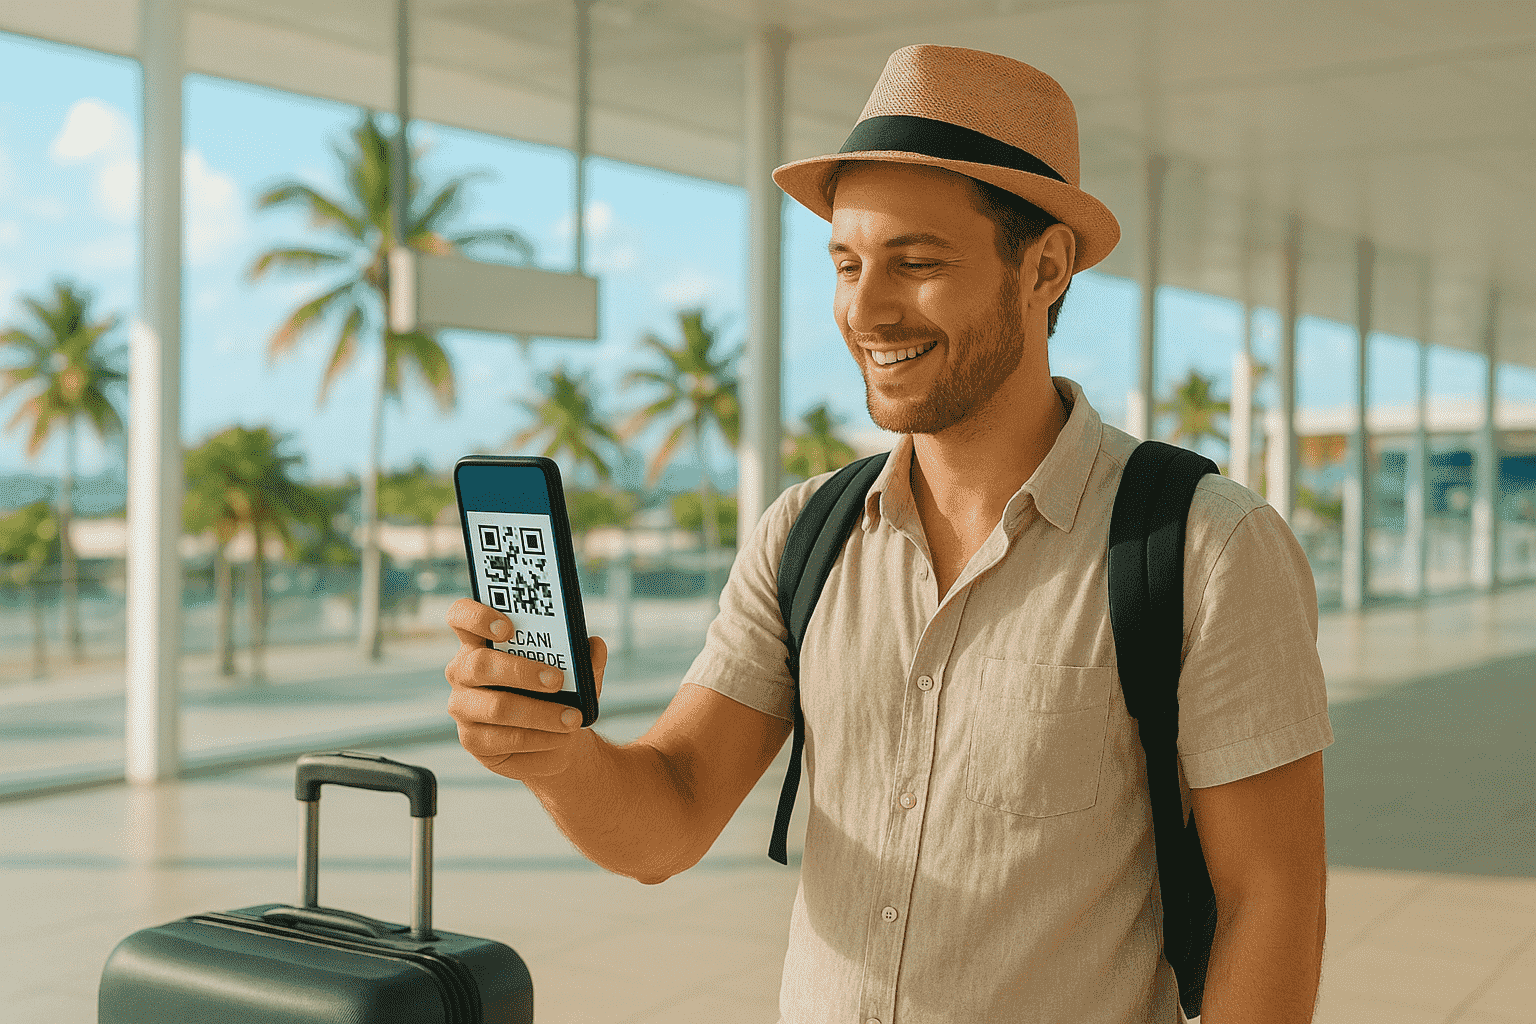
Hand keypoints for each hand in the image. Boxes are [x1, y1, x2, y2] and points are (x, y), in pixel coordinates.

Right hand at [445, 598, 608, 780]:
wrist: (556, 739)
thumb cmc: (557, 693)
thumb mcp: (575, 672)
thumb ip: (584, 657)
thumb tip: (595, 646)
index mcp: (481, 641)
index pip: (460, 616)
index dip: (477, 616)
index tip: (508, 628)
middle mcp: (464, 671)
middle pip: (479, 664)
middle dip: (521, 671)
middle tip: (557, 681)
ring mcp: (463, 707)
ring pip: (496, 707)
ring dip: (539, 713)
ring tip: (571, 718)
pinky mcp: (472, 740)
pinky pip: (502, 739)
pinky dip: (538, 738)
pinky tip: (559, 737)